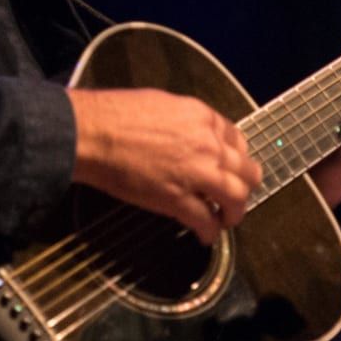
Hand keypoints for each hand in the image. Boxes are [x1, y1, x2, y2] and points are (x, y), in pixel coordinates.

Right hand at [67, 88, 262, 244]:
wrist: (93, 133)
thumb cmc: (116, 113)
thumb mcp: (163, 104)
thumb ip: (186, 122)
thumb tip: (188, 135)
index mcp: (204, 118)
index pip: (238, 140)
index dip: (236, 157)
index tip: (230, 167)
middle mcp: (209, 145)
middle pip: (247, 171)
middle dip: (244, 186)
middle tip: (234, 196)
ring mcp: (196, 173)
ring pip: (236, 198)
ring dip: (234, 212)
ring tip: (225, 220)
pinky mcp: (178, 200)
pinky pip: (205, 221)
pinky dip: (209, 232)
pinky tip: (205, 236)